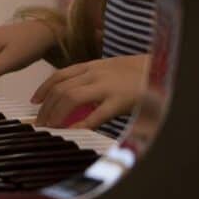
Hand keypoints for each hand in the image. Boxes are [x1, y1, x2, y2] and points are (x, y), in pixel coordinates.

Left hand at [32, 54, 148, 128]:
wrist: (163, 69)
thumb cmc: (136, 72)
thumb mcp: (109, 69)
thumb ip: (90, 79)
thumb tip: (70, 95)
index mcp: (92, 66)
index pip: (59, 76)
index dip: (43, 89)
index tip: (35, 102)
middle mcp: (95, 74)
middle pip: (61, 89)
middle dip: (46, 107)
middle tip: (40, 122)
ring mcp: (107, 86)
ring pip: (71, 98)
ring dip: (57, 114)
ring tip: (51, 128)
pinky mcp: (121, 100)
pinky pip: (97, 113)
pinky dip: (82, 124)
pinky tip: (73, 132)